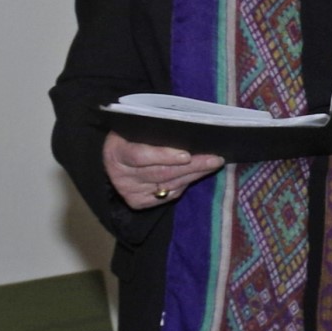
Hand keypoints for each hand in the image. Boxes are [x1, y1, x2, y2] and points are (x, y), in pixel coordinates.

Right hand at [104, 133, 222, 208]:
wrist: (118, 158)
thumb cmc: (133, 136)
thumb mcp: (137, 128)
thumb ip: (156, 129)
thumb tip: (189, 129)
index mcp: (116, 152)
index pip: (140, 156)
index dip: (164, 156)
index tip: (187, 155)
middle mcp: (120, 175)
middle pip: (161, 173)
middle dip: (192, 166)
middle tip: (214, 159)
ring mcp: (129, 190)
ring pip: (168, 184)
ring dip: (194, 175)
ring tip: (213, 164)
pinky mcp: (138, 202)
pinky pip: (168, 195)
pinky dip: (184, 184)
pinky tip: (198, 175)